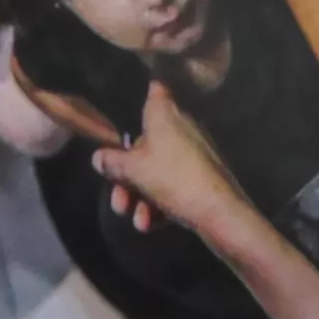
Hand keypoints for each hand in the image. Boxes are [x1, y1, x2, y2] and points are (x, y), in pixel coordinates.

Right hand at [93, 84, 259, 242]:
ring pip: (156, 172)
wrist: (220, 212)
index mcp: (165, 117)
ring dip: (140, 199)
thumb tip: (98, 156)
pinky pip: (172, 188)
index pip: (156, 93)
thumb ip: (113, 162)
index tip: (135, 102)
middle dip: (127, 177)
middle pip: (144, 146)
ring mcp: (193, 156)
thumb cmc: (173, 178)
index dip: (146, 93)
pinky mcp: (201, 180)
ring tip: (137, 222)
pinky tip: (150, 225)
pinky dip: (159, 206)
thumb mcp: (134, 170)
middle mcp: (181, 130)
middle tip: (119, 203)